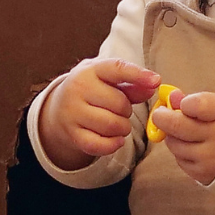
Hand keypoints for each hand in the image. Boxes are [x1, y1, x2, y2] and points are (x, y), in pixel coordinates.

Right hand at [41, 58, 161, 170]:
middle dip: (127, 110)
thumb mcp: (109, 80)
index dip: (138, 75)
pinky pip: (98, 144)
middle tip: (122, 111)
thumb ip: (132, 84)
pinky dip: (112, 145)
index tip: (156, 81)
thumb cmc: (92, 91)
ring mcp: (72, 112)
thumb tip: (152, 86)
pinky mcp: (72, 134)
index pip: (117, 69)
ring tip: (119, 124)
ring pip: (111, 125)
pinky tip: (116, 140)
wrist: (58, 108)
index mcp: (91, 70)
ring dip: (123, 129)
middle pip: (119, 103)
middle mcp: (78, 88)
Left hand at [150, 91, 214, 184]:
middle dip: (162, 117)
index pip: (199, 105)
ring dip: (173, 136)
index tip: (181, 102)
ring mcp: (211, 157)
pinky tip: (194, 148)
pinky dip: (181, 152)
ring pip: (174, 143)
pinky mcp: (203, 173)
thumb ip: (197, 101)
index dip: (184, 103)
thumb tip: (171, 97)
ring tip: (185, 133)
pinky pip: (179, 159)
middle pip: (177, 125)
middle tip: (160, 114)